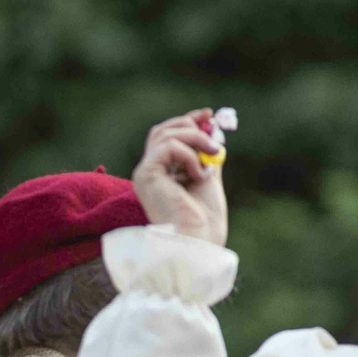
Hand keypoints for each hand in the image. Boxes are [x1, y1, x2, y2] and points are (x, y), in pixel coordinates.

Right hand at [131, 109, 228, 246]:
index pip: (167, 136)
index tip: (209, 114)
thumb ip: (206, 155)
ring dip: (196, 139)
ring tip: (212, 158)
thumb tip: (213, 129)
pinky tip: (198, 175)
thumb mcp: (208, 178)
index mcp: (161, 175)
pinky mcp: (146, 174)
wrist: (198, 241)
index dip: (187, 121)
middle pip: (162, 130)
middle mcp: (148, 172)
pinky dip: (190, 155)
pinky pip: (169, 146)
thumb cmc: (204, 220)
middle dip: (190, 125)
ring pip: (166, 134)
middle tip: (213, 134)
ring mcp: (144, 173)